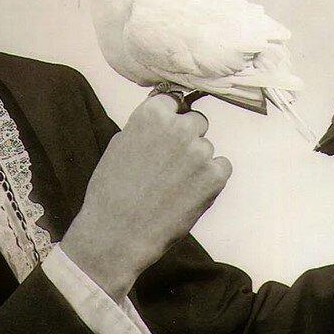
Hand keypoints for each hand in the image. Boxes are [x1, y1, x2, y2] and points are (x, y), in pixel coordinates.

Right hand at [61, 94, 231, 300]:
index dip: (171, 118)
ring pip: (207, 147)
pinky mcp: (215, 176)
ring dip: (196, 162)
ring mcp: (199, 151)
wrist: (117, 232)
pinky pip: (221, 167)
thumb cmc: (111, 191)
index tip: (167, 132)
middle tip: (171, 164)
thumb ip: (146, 127)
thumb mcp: (119, 145)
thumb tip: (164, 119)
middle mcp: (179, 127)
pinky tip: (188, 193)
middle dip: (187, 138)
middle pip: (196, 122)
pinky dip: (210, 179)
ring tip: (173, 186)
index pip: (173, 101)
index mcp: (152, 115)